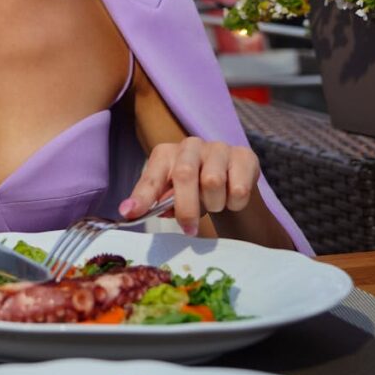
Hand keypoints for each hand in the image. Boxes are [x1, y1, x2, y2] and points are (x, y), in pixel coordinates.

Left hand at [118, 137, 260, 236]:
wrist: (232, 181)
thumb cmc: (195, 190)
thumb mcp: (173, 196)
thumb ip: (156, 202)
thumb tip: (131, 211)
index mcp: (166, 154)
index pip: (151, 177)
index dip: (142, 196)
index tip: (129, 213)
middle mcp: (190, 145)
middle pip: (184, 175)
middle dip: (186, 208)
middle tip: (189, 229)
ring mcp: (218, 147)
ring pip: (213, 183)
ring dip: (213, 204)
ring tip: (213, 204)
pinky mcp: (244, 155)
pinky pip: (238, 188)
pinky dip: (234, 203)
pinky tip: (231, 198)